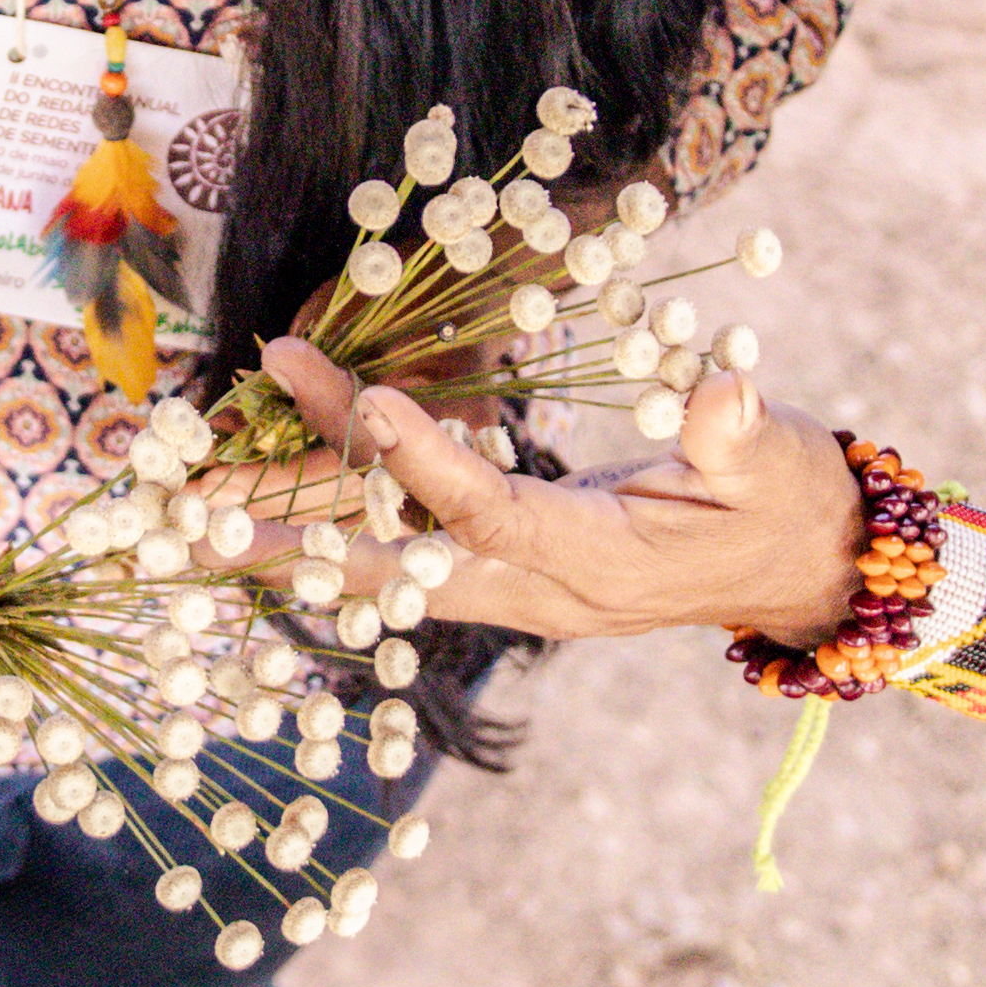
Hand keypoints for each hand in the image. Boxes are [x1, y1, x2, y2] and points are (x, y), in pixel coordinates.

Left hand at [253, 340, 865, 652]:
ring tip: (184, 508)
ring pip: (380, 571)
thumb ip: (739, 434)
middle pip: (397, 562)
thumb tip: (724, 393)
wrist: (801, 568)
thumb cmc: (790, 499)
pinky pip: (398, 560)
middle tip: (194, 498)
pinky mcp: (504, 578)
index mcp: (601, 560)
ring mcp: (514, 593)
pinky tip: (258, 510)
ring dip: (285, 539)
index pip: (494, 510)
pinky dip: (329, 532)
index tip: (364, 398)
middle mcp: (539, 591)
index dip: (429, 461)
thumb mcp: (777, 460)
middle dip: (295, 530)